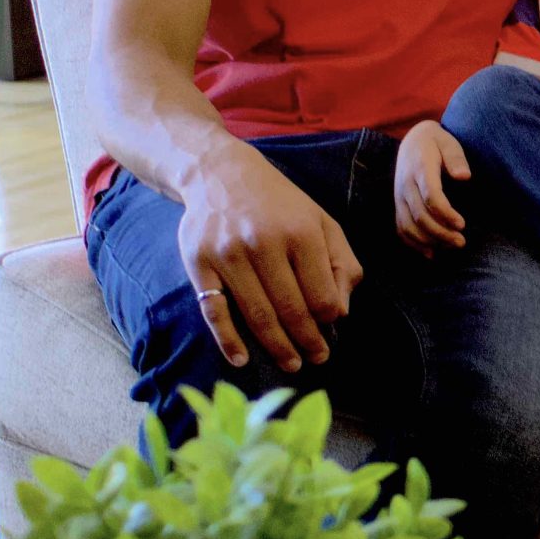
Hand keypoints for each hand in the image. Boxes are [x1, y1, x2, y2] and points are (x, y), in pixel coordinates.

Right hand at [178, 140, 364, 371]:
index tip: (331, 331)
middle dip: (307, 341)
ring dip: (277, 346)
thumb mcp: (321, 222)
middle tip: (317, 359)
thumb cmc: (280, 205)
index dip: (329, 319)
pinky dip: (228, 339)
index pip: (321, 293)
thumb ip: (341, 262)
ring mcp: (228, 253)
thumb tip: (342, 311)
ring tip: (292, 364)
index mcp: (301, 232)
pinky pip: (214, 310)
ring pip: (256, 314)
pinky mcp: (198, 262)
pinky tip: (242, 359)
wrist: (220, 174)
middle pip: (290, 309)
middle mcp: (264, 242)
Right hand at [392, 121, 470, 257]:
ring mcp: (399, 196)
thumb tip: (464, 176)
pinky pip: (400, 227)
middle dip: (440, 233)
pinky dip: (413, 243)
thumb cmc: (437, 142)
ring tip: (451, 246)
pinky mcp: (398, 204)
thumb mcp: (449, 142)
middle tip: (461, 242)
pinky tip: (430, 253)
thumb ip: (456, 158)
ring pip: (408, 225)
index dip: (445, 213)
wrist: (413, 140)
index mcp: (419, 168)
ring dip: (428, 241)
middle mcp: (405, 185)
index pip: (430, 196)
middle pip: (419, 215)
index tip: (462, 224)